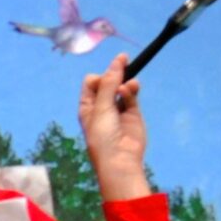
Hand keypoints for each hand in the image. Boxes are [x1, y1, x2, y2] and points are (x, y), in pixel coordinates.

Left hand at [80, 53, 149, 201]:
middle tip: (123, 63)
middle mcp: (102, 107)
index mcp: (87, 107)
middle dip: (114, 73)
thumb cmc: (102, 137)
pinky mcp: (132, 113)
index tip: (105, 77)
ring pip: (122, 86)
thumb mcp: (101, 108)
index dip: (99, 77)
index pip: (92, 82)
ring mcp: (118, 110)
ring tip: (126, 86)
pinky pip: (131, 95)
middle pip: (108, 81)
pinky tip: (130, 91)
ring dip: (124, 81)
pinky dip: (131, 91)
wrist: (120, 159)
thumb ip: (109, 84)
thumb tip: (117, 61)